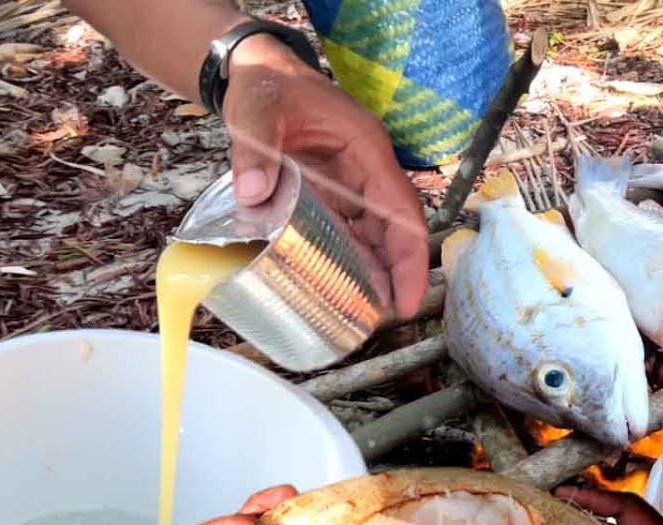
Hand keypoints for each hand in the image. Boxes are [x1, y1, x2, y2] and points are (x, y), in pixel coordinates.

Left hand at [222, 34, 428, 317]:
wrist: (257, 71)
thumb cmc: (266, 84)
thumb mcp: (256, 110)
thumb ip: (254, 151)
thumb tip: (253, 197)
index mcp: (365, 149)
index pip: (401, 209)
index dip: (409, 254)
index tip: (408, 295)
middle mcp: (366, 170)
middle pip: (396, 228)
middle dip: (400, 272)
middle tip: (395, 314)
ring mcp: (351, 183)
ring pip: (376, 234)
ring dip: (377, 271)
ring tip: (371, 311)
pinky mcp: (331, 192)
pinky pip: (349, 231)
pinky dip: (351, 259)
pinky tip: (345, 287)